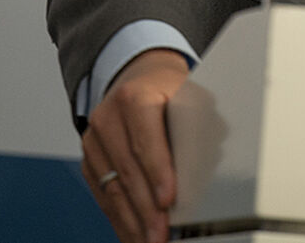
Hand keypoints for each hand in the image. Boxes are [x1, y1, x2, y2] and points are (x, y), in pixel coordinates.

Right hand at [80, 48, 189, 242]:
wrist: (139, 77)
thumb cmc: (170, 91)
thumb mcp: (190, 97)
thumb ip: (201, 125)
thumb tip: (214, 161)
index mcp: (135, 96)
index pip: (145, 139)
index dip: (157, 172)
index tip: (168, 200)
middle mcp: (108, 117)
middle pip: (127, 170)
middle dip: (146, 208)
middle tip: (161, 234)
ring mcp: (94, 140)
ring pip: (112, 189)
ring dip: (133, 221)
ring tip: (151, 241)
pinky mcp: (90, 160)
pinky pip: (104, 196)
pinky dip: (121, 219)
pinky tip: (135, 234)